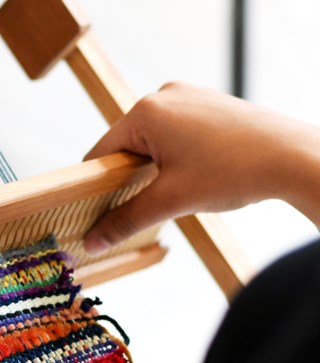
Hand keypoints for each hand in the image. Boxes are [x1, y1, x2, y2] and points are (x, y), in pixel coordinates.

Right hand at [83, 82, 319, 253]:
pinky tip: (195, 176)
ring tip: (178, 191)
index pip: (100, 153)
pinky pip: (176, 134)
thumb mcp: (171, 201)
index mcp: (146, 112)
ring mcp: (189, 96)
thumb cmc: (235, 170)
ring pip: (152, 142)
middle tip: (143, 206)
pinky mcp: (209, 104)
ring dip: (155, 170)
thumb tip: (92, 241)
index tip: (96, 213)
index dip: (95, 187)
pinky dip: (176, 158)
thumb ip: (125, 221)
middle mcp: (164, 96)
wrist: (295, 158)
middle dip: (130, 179)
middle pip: (126, 147)